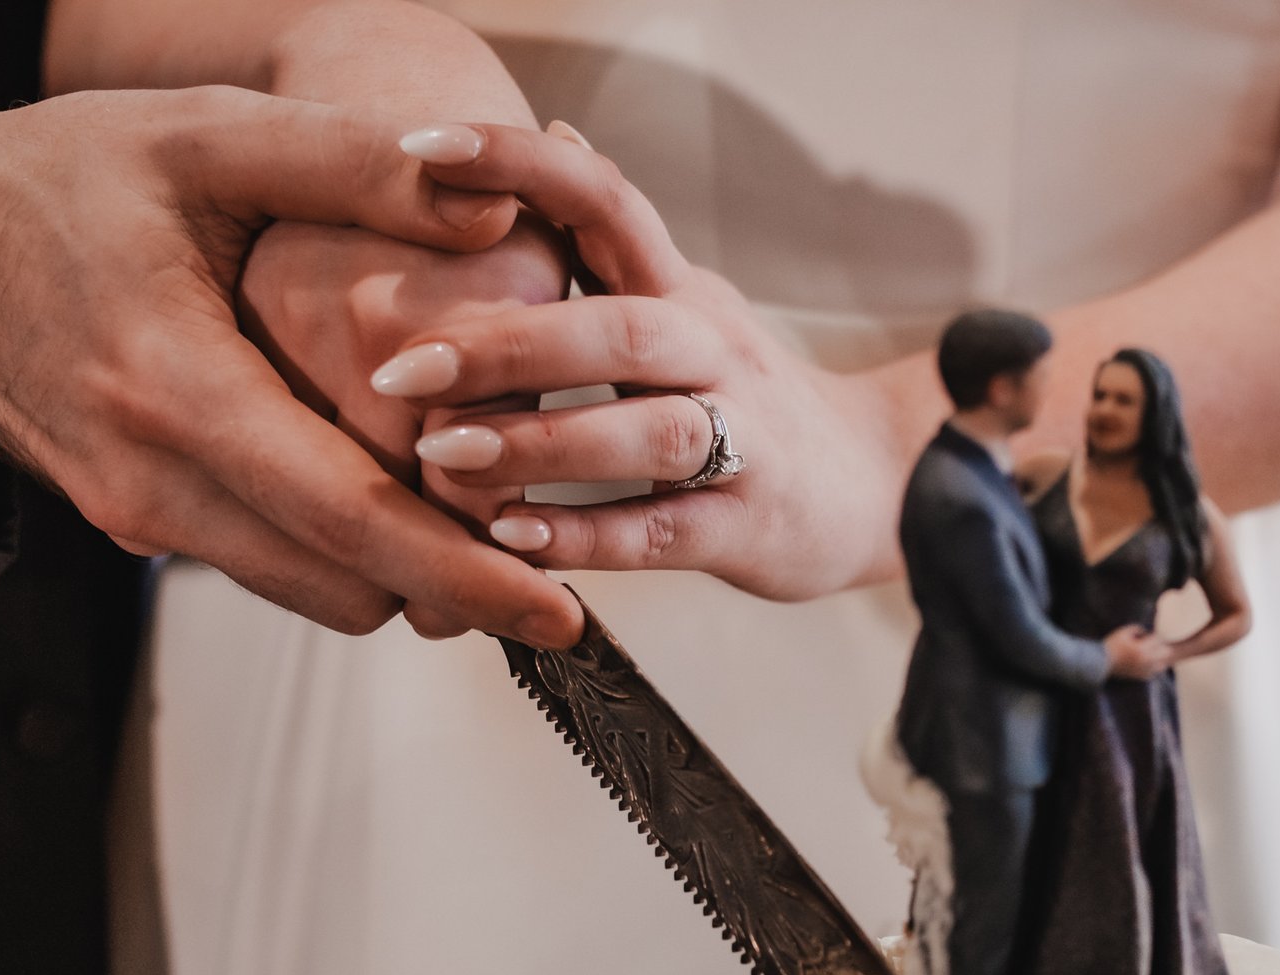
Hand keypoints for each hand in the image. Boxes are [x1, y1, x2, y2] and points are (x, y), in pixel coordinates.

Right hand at [0, 89, 581, 645]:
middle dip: (448, 579)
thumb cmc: (54, 179)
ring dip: (395, 568)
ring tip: (476, 509)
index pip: (351, 522)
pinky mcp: (132, 524)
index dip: (465, 575)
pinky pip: (266, 563)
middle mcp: (149, 481)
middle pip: (345, 586)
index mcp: (175, 388)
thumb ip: (352, 164)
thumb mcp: (203, 138)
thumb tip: (497, 202)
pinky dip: (335, 545)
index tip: (557, 610)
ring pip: (311, 591)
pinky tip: (383, 480)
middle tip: (540, 540)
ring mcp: (134, 517)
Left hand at [375, 125, 911, 599]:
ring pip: (647, 433)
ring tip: (442, 453)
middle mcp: (717, 353)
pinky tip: (511, 536)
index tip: (425, 153)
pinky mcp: (745, 528)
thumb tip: (555, 135)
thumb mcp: (688, 302)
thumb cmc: (747, 394)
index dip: (520, 168)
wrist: (876, 483)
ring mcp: (742, 443)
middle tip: (402, 366)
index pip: (608, 201)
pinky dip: (584, 534)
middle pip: (622, 330)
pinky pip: (660, 532)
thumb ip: (616, 241)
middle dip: (508, 345)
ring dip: (541, 442)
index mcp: (683, 290)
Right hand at [1103, 624, 1170, 679]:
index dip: (1154, 636)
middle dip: (1160, 646)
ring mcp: (1143, 670)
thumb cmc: (1111, 646)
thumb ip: (1137, 629)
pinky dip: (1153, 667)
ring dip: (1159, 658)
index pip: (1157, 639)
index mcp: (1141, 649)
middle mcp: (1145, 661)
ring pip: (1162, 664)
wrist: (1100, 663)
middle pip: (1165, 652)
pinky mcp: (1140, 677)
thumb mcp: (1123, 632)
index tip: (1149, 635)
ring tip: (1151, 654)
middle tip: (1152, 644)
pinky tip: (1147, 663)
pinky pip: (1153, 673)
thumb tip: (1146, 632)